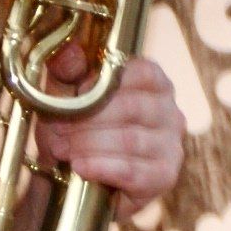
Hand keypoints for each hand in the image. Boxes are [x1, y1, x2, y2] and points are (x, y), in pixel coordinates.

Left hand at [34, 51, 184, 221]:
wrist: (78, 182)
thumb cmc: (78, 133)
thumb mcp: (66, 97)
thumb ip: (68, 71)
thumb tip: (67, 48)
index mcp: (154, 84)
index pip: (142, 72)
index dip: (106, 82)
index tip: (77, 93)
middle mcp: (170, 112)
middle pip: (132, 107)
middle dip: (88, 119)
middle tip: (58, 129)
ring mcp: (171, 145)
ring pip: (130, 139)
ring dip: (89, 145)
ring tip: (62, 150)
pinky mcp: (164, 177)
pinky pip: (132, 171)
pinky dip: (101, 168)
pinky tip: (80, 167)